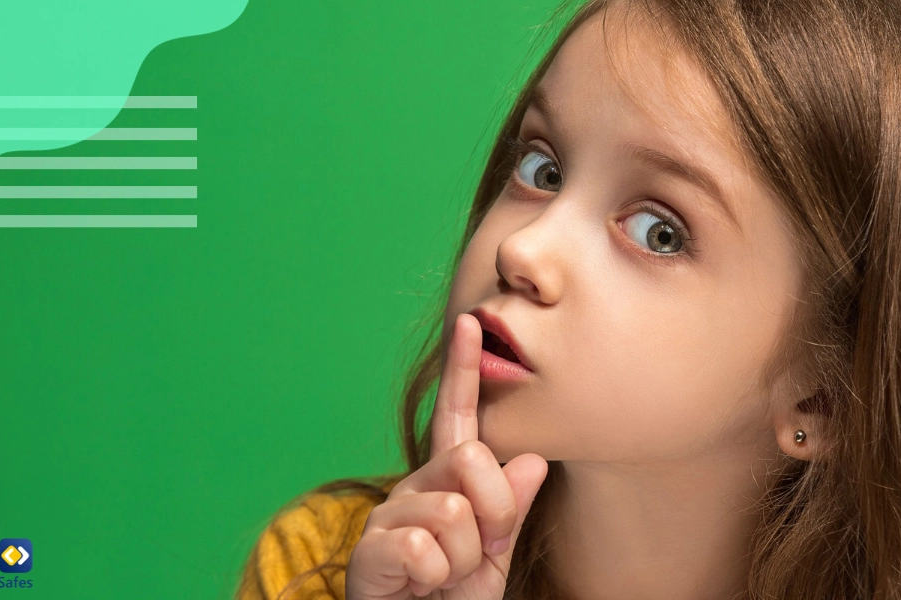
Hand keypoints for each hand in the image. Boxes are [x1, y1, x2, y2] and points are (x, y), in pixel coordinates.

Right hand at [345, 313, 548, 599]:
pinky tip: (419, 586)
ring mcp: (388, 515)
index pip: (457, 417)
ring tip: (445, 577)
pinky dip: (435, 577)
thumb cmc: (453, 599)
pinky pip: (424, 547)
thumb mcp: (496, 556)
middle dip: (494, 514)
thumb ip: (510, 510)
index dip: (463, 370)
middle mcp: (414, 486)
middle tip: (480, 553)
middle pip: (470, 459)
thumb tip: (530, 461)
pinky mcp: (369, 549)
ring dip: (465, 558)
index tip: (472, 322)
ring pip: (452, 512)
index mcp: (446, 480)